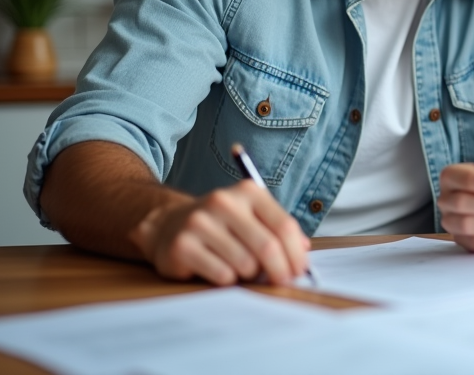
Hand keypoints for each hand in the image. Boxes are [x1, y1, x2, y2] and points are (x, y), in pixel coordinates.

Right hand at [128, 180, 310, 285]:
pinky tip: (220, 270)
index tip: (300, 272)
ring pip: (245, 264)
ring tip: (241, 269)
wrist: (169, 225)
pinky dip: (228, 280)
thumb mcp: (251, 217)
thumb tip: (304, 250)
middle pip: (267, 246)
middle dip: (280, 271)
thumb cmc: (221, 225)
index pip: (284, 226)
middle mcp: (224, 202)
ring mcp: (200, 222)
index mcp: (248, 192)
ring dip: (249, 275)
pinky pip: (221, 275)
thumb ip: (278, 229)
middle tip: (281, 283)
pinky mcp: (182, 245)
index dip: (296, 254)